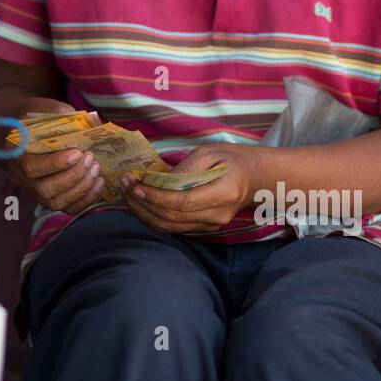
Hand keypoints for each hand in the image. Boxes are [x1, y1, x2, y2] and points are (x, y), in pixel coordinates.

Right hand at [7, 98, 104, 213]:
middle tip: (90, 158)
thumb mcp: (46, 108)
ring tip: (96, 168)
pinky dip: (86, 199)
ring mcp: (34, 190)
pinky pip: (67, 208)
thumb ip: (63, 115)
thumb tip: (91, 123)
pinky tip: (99, 182)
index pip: (30, 168)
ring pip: (55, 202)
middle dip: (72, 176)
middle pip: (44, 189)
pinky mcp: (50, 198)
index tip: (77, 153)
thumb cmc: (39, 117)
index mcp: (15, 153)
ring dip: (81, 188)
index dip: (54, 164)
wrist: (30, 129)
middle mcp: (21, 177)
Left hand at [119, 145, 258, 233]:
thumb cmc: (232, 159)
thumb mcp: (210, 152)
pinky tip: (141, 203)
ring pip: (170, 227)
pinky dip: (154, 217)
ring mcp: (212, 225)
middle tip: (125, 186)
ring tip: (127, 194)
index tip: (136, 185)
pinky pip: (174, 227)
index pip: (183, 202)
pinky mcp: (204, 228)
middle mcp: (218, 215)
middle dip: (143, 204)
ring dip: (144, 213)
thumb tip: (159, 180)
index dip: (156, 197)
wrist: (255, 178)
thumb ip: (186, 167)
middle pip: (172, 218)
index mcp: (224, 193)